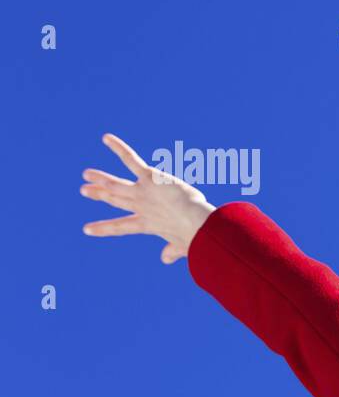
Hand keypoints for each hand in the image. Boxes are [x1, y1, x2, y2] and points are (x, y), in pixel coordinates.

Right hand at [81, 134, 215, 263]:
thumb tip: (166, 259)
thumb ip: (172, 251)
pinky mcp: (149, 177)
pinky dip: (119, 148)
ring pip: (116, 183)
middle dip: (100, 194)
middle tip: (84, 190)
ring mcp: (142, 192)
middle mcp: (141, 206)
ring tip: (87, 174)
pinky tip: (107, 137)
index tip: (87, 229)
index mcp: (149, 223)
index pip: (122, 226)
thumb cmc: (195, 236)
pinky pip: (130, 159)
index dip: (104, 228)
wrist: (196, 224)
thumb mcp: (182, 245)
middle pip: (116, 199)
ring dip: (101, 178)